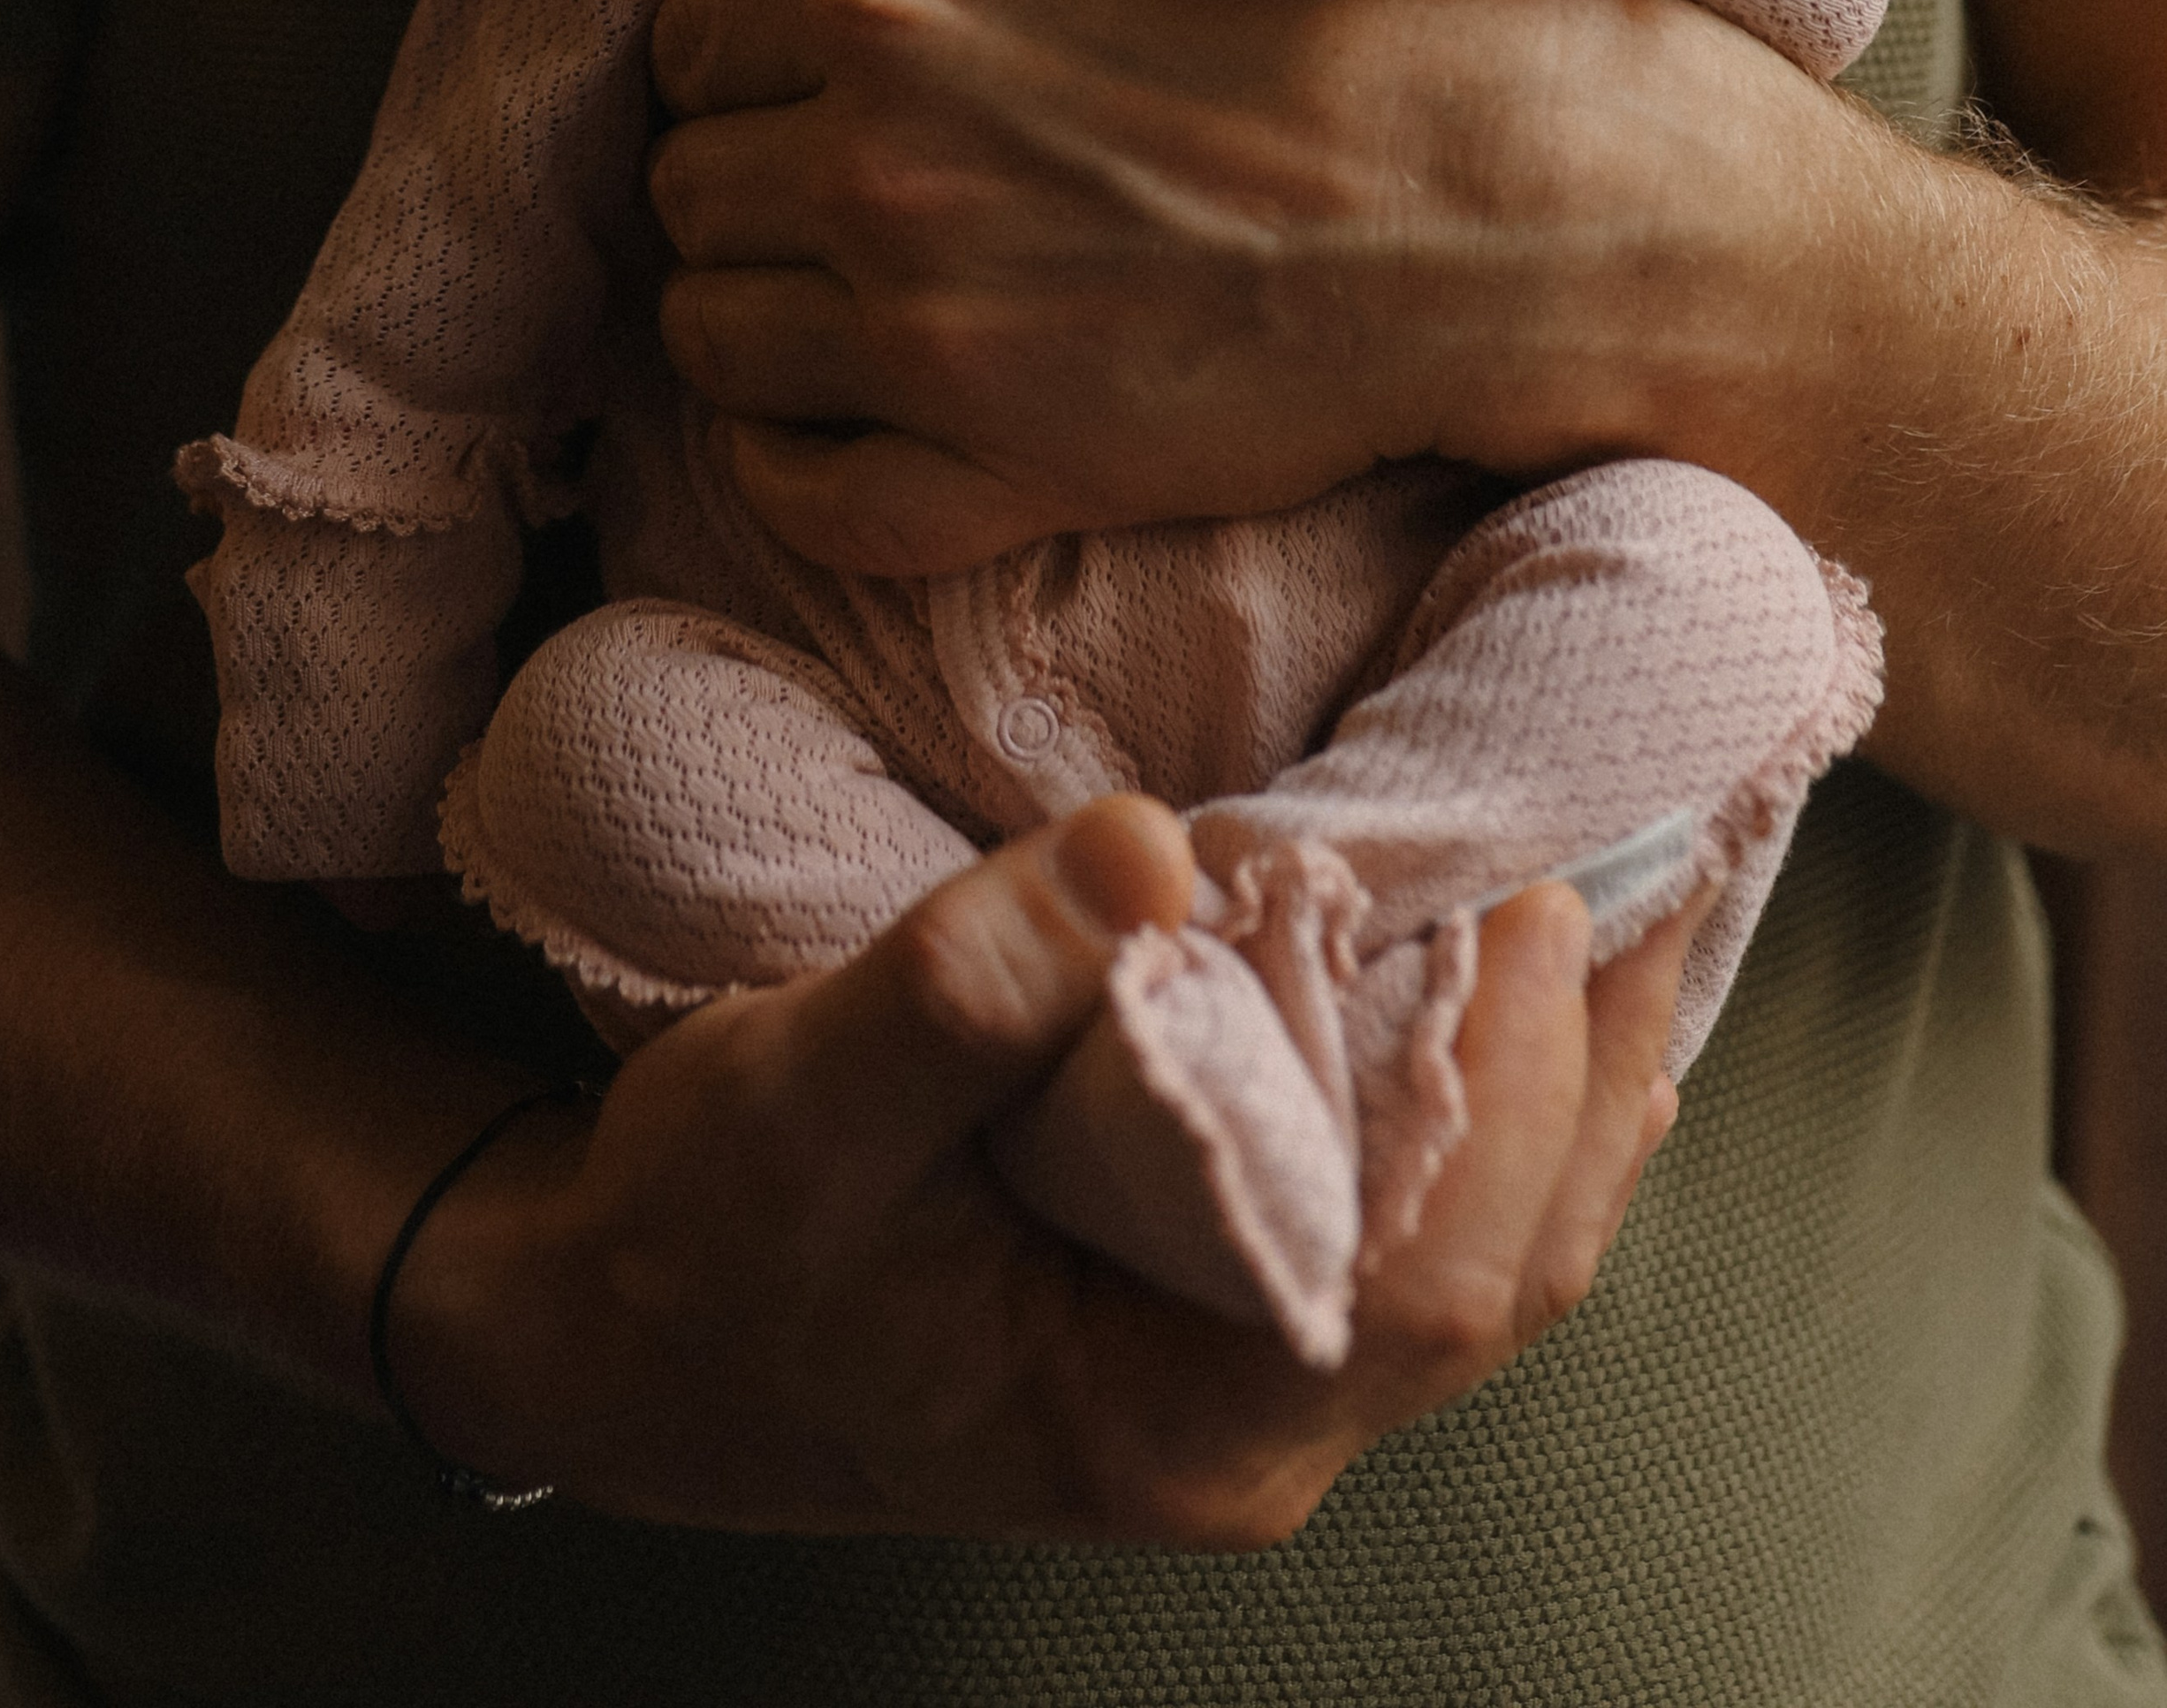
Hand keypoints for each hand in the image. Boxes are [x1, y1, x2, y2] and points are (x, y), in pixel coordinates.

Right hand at [393, 797, 1694, 1539]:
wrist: (627, 1331)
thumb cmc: (705, 1239)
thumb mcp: (793, 1106)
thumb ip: (966, 985)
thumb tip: (1152, 851)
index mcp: (1169, 1420)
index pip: (1424, 1279)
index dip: (1515, 1091)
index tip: (1550, 895)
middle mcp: (1245, 1429)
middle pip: (1504, 1272)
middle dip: (1594, 1070)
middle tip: (1654, 853)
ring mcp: (1247, 1384)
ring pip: (1485, 1251)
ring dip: (1572, 1084)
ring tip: (1644, 900)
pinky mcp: (1228, 1312)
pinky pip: (1417, 1215)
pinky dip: (1494, 1103)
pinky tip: (1519, 988)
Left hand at [650, 0, 1832, 576]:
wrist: (1516, 188)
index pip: (685, 34)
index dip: (747, 50)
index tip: (823, 66)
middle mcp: (874, 156)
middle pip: (686, 184)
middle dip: (749, 172)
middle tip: (852, 171)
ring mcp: (932, 328)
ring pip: (712, 336)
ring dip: (763, 308)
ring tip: (857, 282)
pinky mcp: (1006, 468)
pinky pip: (798, 495)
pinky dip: (788, 462)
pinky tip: (839, 414)